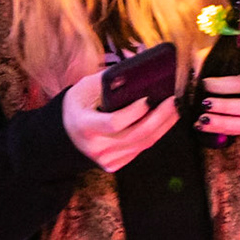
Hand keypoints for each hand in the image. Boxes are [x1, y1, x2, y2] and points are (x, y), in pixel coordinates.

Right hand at [63, 70, 179, 171]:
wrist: (65, 132)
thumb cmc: (79, 104)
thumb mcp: (86, 87)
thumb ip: (109, 81)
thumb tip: (138, 73)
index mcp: (84, 126)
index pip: (114, 123)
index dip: (134, 112)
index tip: (147, 98)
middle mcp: (95, 147)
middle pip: (135, 135)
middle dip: (159, 118)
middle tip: (173, 101)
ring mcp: (105, 159)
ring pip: (142, 145)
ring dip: (163, 126)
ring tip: (174, 109)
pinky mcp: (113, 165)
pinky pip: (139, 150)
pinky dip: (154, 136)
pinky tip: (163, 122)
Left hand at [194, 57, 239, 137]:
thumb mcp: (239, 61)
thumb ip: (220, 61)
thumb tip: (196, 68)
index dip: (222, 85)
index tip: (204, 83)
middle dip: (224, 107)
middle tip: (204, 104)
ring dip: (221, 124)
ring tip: (201, 120)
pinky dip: (221, 130)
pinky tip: (205, 126)